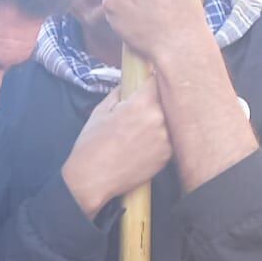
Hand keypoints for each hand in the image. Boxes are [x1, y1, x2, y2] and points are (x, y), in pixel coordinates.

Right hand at [62, 87, 173, 218]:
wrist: (92, 179)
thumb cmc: (91, 145)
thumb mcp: (100, 112)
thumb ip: (120, 93)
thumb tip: (131, 82)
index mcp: (140, 104)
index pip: (159, 81)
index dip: (154, 80)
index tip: (150, 82)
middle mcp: (158, 118)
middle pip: (167, 100)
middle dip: (157, 101)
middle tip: (142, 109)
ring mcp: (166, 138)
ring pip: (170, 120)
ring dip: (161, 121)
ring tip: (141, 131)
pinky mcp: (168, 155)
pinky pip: (169, 139)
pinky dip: (160, 139)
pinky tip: (142, 146)